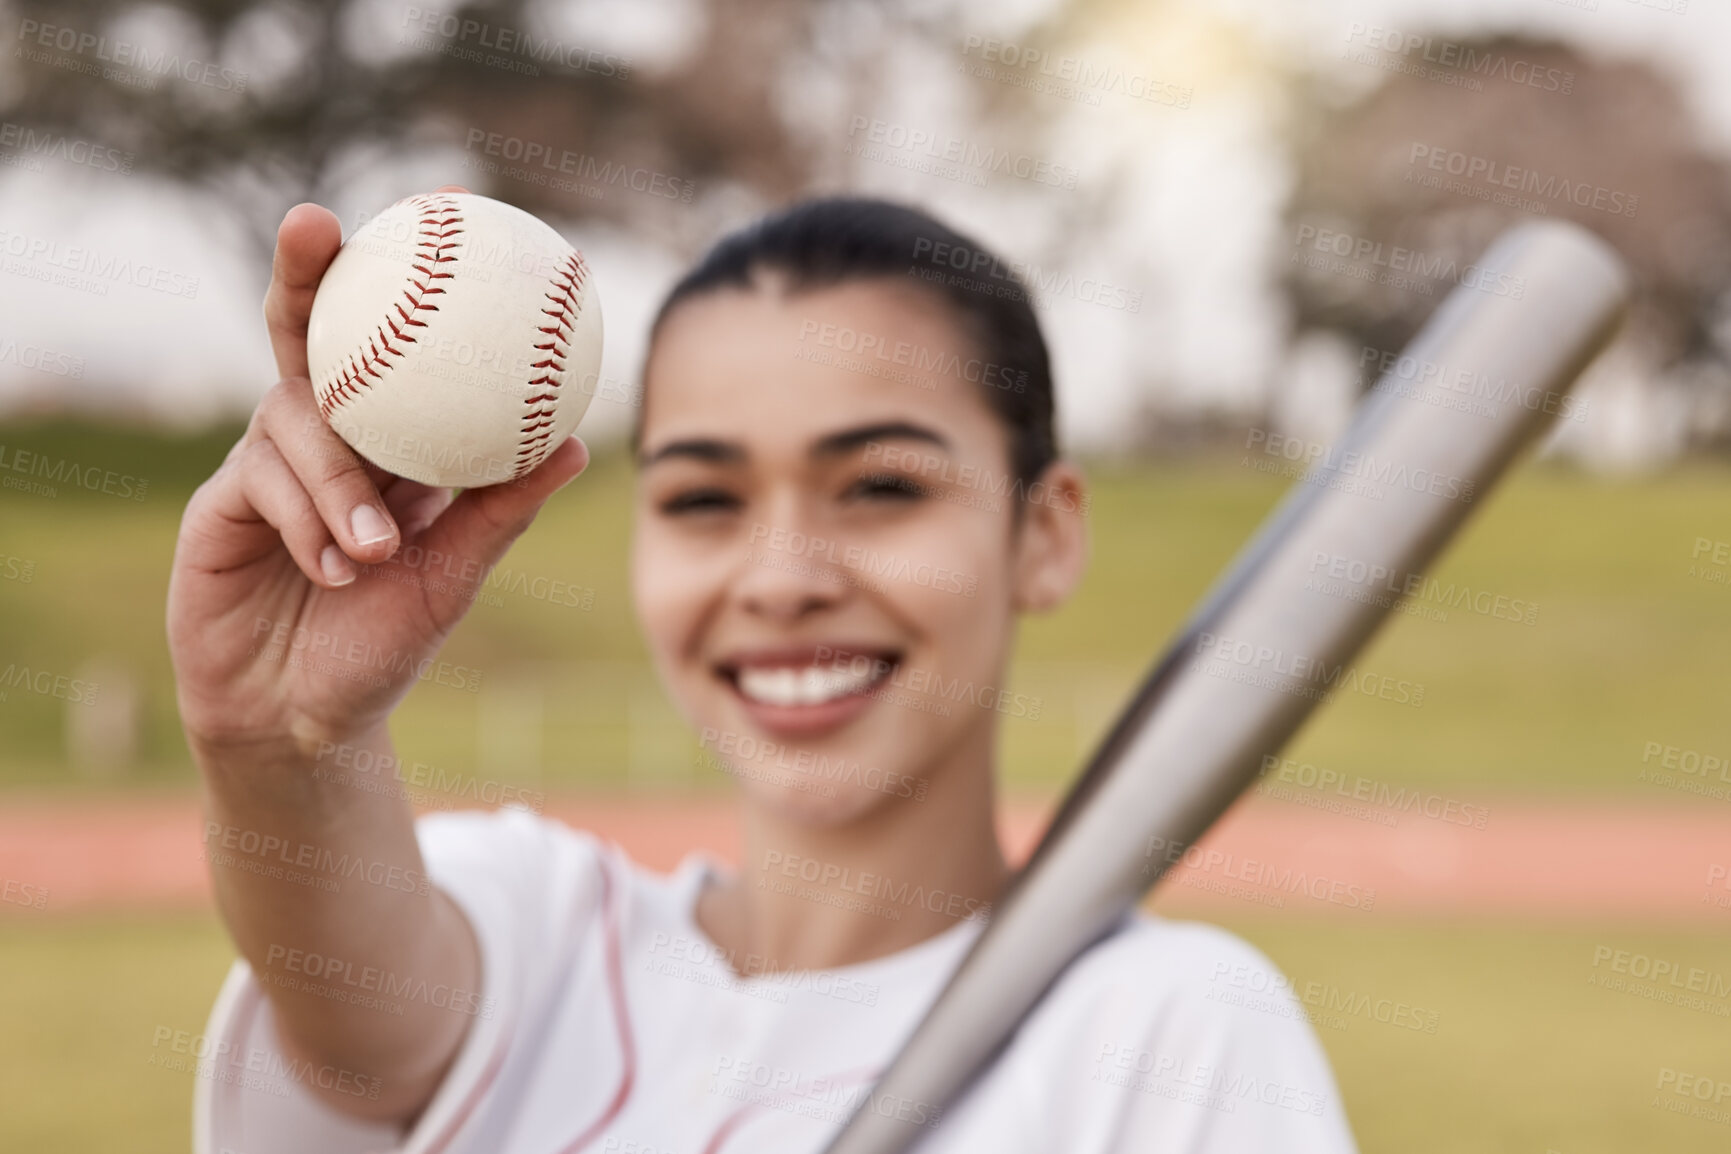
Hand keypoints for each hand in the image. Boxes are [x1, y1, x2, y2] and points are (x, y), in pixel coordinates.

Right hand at [168, 190, 587, 759]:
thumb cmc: (383, 639)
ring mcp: (265, 464)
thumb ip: (501, 509)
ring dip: (339, 483)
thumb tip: (574, 444)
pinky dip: (307, 523)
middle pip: (305, 332)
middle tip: (317, 221)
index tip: (452, 196)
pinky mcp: (219, 505)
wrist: (307, 719)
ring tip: (375, 549)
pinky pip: (261, 484)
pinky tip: (334, 568)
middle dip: (304, 268)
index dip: (410, 264)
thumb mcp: (456, 573)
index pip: (393, 337)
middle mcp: (322, 433)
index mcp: (383, 437)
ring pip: (294, 423)